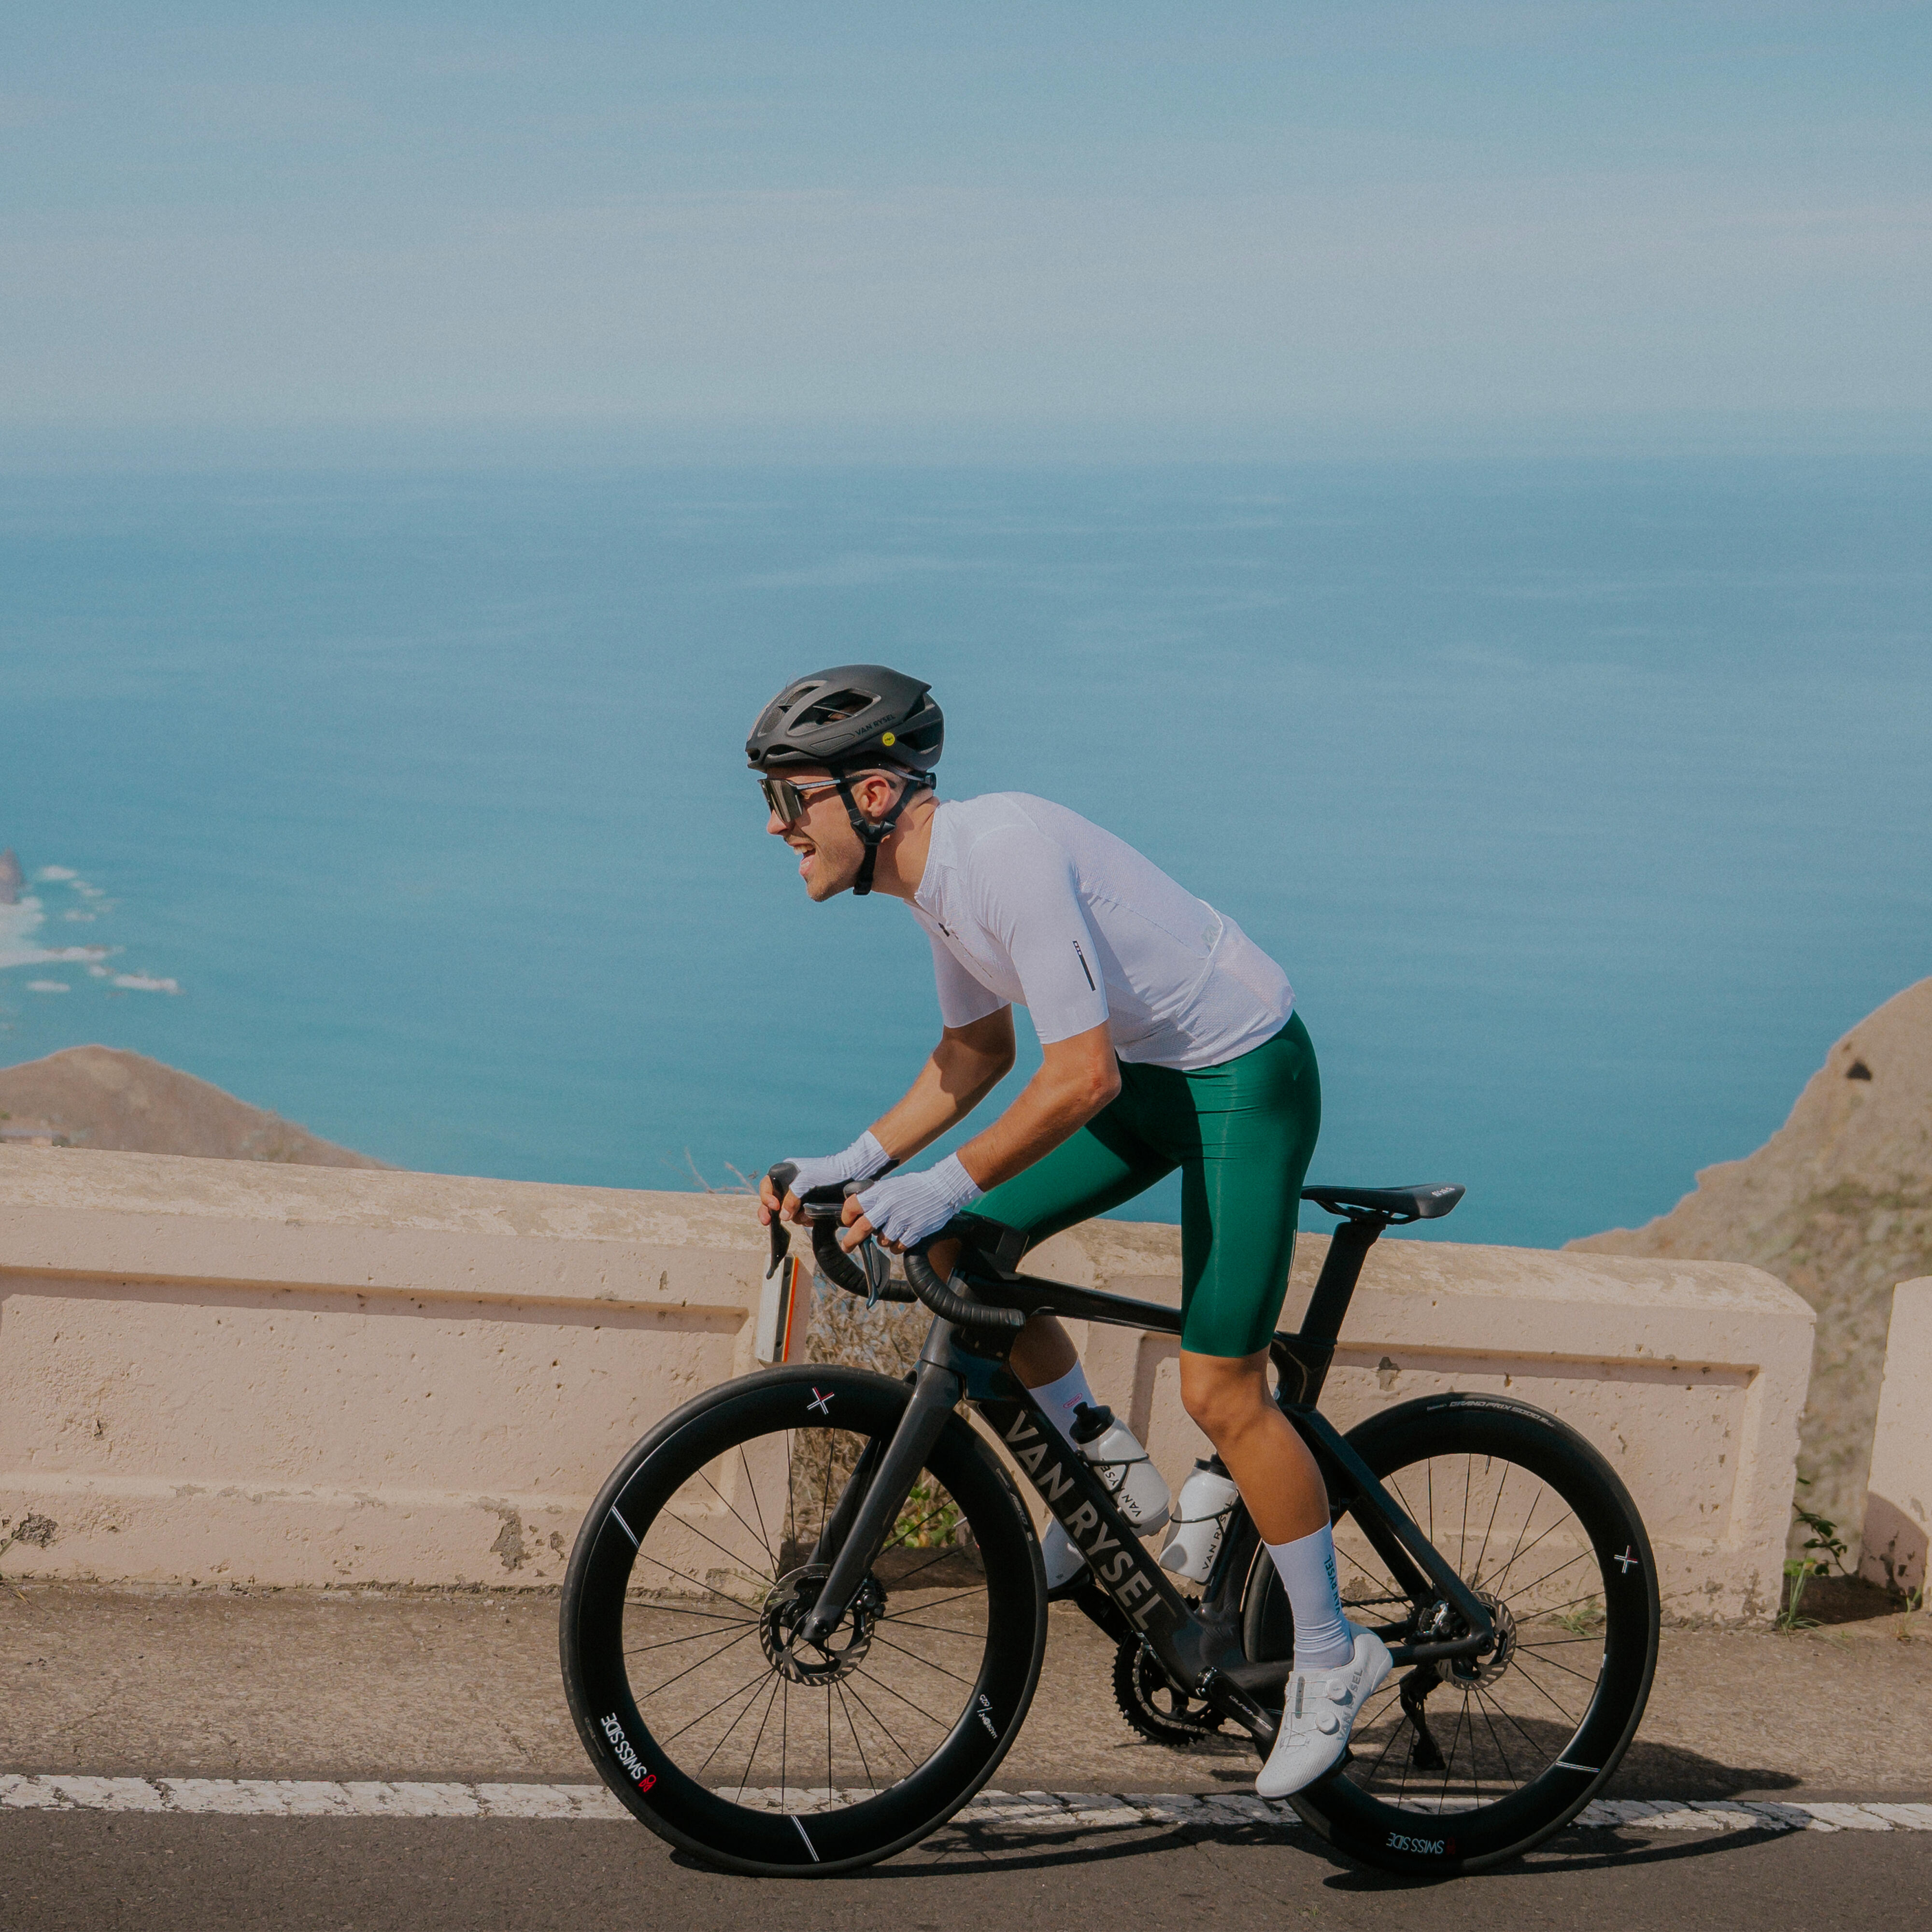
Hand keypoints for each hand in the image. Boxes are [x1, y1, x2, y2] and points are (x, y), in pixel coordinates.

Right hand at [758, 1131, 889, 1226]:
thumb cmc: (830, 1172)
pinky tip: (812, 1219)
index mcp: (789, 1172)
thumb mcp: (807, 1180)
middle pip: (774, 1201)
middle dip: (772, 1212)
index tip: (774, 1206)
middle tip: (768, 1222)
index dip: (766, 1196)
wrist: (854, 1175)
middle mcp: (793, 1184)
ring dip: (795, 1217)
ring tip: (806, 1216)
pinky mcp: (812, 1206)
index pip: (768, 1184)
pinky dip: (805, 1220)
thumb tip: (783, 1215)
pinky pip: (802, 1217)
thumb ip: (791, 1196)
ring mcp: (803, 1196)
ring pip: (789, 1213)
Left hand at [841, 1154, 982, 1252]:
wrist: (943, 1187)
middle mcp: (889, 1205)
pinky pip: (898, 1247)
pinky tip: (902, 1237)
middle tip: (847, 1246)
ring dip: (883, 1240)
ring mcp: (903, 1218)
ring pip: (882, 1241)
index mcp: (881, 1191)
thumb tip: (858, 1213)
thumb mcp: (891, 1185)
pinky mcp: (916, 1229)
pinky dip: (897, 1246)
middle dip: (851, 1240)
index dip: (846, 1216)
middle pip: (862, 1227)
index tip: (847, 1222)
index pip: (854, 1205)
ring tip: (892, 1231)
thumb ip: (876, 1198)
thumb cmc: (916, 1187)